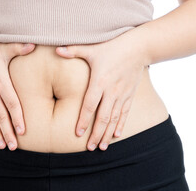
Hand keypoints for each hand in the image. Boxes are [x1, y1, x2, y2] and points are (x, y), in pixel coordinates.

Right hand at [0, 37, 35, 150]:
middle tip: (13, 147)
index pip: (12, 104)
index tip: (22, 131)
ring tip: (2, 146)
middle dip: (8, 132)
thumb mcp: (2, 48)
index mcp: (1, 83)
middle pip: (2, 116)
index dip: (18, 118)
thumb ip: (19, 48)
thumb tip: (34, 44)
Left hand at [55, 30, 148, 150]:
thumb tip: (56, 50)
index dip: (84, 120)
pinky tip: (116, 135)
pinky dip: (120, 125)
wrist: (139, 47)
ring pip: (114, 119)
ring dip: (107, 134)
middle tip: (89, 148)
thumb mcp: (92, 48)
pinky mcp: (130, 95)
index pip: (90, 105)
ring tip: (101, 147)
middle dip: (95, 134)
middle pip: (102, 117)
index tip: (78, 133)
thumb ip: (73, 51)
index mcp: (100, 82)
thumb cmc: (113, 47)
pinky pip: (125, 113)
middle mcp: (111, 92)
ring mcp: (122, 95)